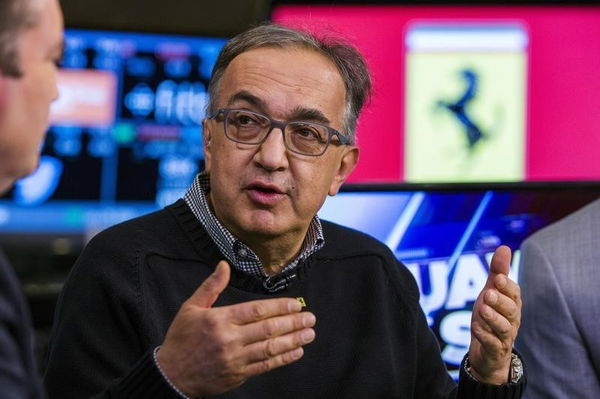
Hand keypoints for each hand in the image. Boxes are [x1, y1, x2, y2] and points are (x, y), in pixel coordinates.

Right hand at [157, 260, 315, 396]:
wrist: (171, 375)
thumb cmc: (181, 339)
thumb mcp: (191, 308)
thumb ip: (211, 287)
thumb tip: (223, 265)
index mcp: (219, 320)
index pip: (256, 311)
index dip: (280, 307)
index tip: (296, 304)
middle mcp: (230, 339)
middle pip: (268, 329)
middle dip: (292, 323)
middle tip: (310, 318)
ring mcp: (235, 359)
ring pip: (270, 348)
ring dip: (293, 340)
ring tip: (309, 333)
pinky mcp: (238, 375)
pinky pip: (264, 366)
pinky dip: (282, 359)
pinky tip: (296, 352)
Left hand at [468, 245, 520, 383]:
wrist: (488, 353)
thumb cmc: (491, 318)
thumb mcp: (492, 292)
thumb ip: (498, 272)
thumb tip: (504, 247)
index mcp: (512, 304)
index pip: (513, 293)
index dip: (506, 286)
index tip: (497, 277)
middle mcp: (511, 320)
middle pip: (510, 310)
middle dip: (500, 301)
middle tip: (488, 293)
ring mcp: (504, 337)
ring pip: (503, 328)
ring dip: (493, 318)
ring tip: (482, 309)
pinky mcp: (495, 350)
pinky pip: (492, 344)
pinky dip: (485, 336)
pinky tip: (476, 328)